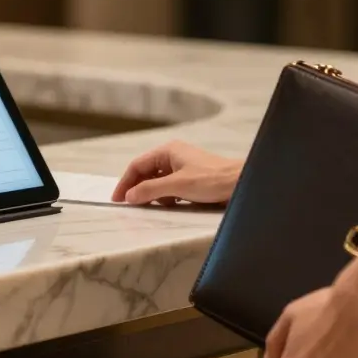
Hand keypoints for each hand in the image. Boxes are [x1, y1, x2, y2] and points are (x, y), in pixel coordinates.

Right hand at [111, 141, 241, 205]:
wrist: (239, 183)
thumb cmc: (211, 180)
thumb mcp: (177, 186)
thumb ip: (151, 190)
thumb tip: (129, 196)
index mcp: (168, 151)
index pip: (137, 165)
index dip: (125, 183)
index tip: (117, 200)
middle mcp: (173, 156)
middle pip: (146, 172)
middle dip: (137, 189)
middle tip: (130, 205)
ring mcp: (182, 166)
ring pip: (158, 180)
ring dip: (152, 194)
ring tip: (149, 206)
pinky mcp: (191, 178)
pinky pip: (170, 186)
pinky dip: (165, 196)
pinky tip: (168, 204)